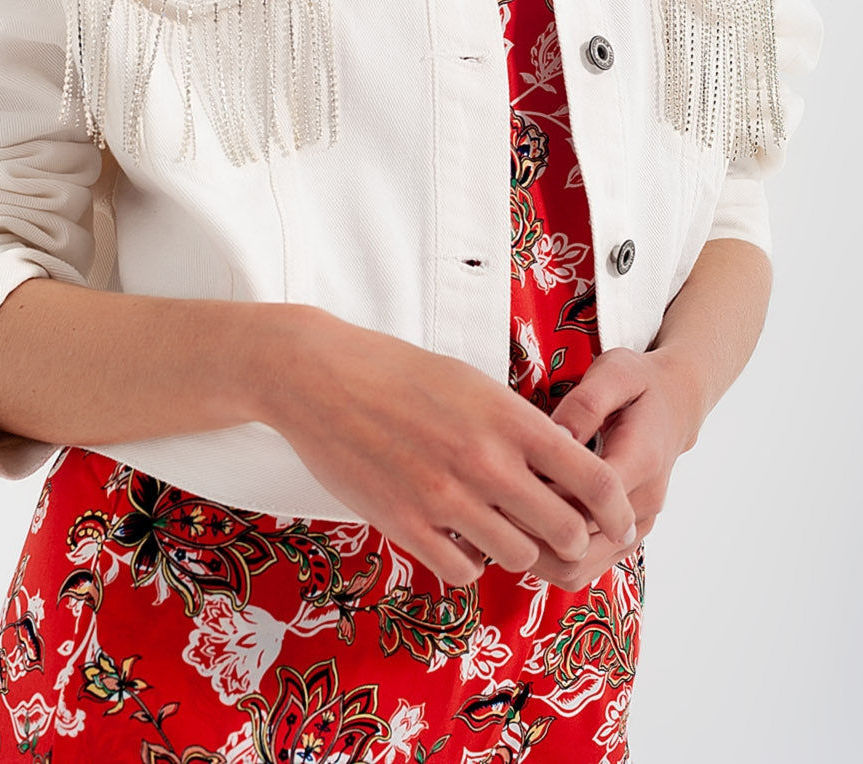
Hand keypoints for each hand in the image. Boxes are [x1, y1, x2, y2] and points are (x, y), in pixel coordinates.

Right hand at [258, 307, 640, 587]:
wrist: (321, 377)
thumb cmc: (397, 373)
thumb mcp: (473, 382)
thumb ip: (518, 425)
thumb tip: (560, 467)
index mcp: (508, 418)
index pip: (593, 478)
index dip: (618, 509)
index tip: (621, 520)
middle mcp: (484, 461)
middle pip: (564, 529)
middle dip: (573, 538)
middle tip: (563, 535)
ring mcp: (444, 497)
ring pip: (518, 556)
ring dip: (519, 549)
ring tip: (504, 529)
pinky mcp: (405, 524)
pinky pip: (464, 569)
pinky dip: (472, 561)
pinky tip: (461, 538)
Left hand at [495, 345, 704, 591]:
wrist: (675, 405)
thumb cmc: (639, 385)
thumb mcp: (615, 373)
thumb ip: (586, 404)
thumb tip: (556, 436)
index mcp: (641, 461)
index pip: (586, 502)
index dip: (540, 499)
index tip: (504, 481)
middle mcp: (644, 504)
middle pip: (578, 548)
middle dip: (530, 531)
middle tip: (491, 505)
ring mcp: (637, 527)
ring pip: (579, 569)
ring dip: (535, 552)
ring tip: (498, 521)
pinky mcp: (626, 537)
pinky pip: (584, 568)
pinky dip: (549, 558)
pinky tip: (521, 530)